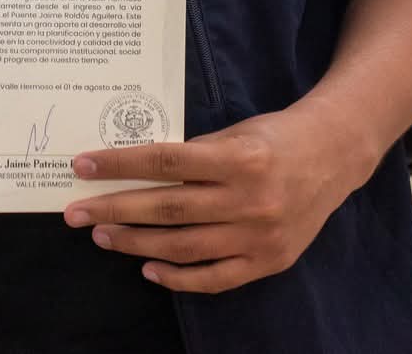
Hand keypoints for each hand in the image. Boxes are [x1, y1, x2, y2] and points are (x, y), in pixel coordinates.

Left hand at [62, 105, 371, 292]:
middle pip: (168, 208)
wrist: (334, 156)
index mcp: (238, 158)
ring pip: (185, 247)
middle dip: (115, 210)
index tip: (82, 166)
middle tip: (76, 213)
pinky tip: (148, 268)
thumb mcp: (234, 133)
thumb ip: (192, 155)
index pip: (164, 162)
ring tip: (103, 236)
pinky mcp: (270, 261)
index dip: (119, 165)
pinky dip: (178, 278)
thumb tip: (133, 170)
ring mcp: (260, 235)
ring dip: (136, 243)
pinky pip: (216, 278)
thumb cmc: (274, 136)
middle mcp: (250, 199)